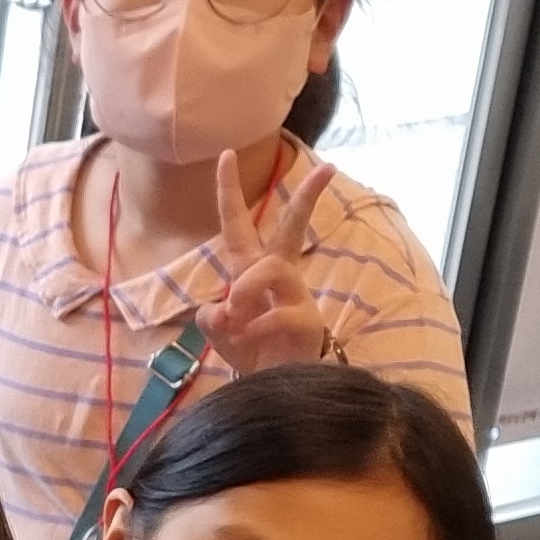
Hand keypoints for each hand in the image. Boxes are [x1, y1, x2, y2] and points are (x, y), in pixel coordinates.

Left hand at [206, 147, 339, 374]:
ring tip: (233, 318)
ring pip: (272, 267)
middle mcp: (277, 274)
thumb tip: (221, 309)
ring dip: (245, 289)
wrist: (269, 385)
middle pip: (292, 228)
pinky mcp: (307, 321)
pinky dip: (253, 326)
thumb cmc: (247, 348)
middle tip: (328, 168)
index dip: (229, 190)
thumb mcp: (217, 329)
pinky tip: (245, 338)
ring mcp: (296, 295)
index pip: (238, 223)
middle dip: (308, 198)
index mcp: (250, 267)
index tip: (226, 153)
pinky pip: (276, 311)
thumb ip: (210, 315)